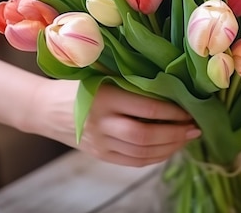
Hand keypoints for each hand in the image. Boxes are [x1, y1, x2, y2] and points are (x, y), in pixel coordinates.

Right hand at [79, 84, 200, 166]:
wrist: (45, 108)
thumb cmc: (80, 86)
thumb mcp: (103, 77)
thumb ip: (131, 85)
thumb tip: (173, 90)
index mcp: (105, 97)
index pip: (146, 108)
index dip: (172, 112)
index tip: (190, 109)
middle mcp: (102, 123)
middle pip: (145, 136)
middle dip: (175, 134)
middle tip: (195, 127)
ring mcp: (101, 143)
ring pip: (142, 153)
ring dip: (170, 148)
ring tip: (187, 138)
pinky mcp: (101, 155)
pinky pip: (133, 162)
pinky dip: (156, 157)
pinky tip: (169, 148)